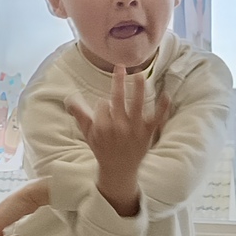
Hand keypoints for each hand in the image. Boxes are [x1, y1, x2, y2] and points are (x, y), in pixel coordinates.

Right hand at [66, 67, 171, 216]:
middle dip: (118, 81)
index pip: (102, 104)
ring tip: (140, 74)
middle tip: (120, 66)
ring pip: (137, 104)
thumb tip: (68, 98)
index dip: (102, 104)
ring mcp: (134, 129)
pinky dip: (162, 107)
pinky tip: (166, 94)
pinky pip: (157, 118)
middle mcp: (118, 126)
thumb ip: (79, 114)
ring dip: (139, 87)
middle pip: (118, 98)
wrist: (119, 169)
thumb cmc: (102, 148)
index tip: (103, 109)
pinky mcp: (148, 133)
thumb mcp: (87, 133)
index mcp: (102, 127)